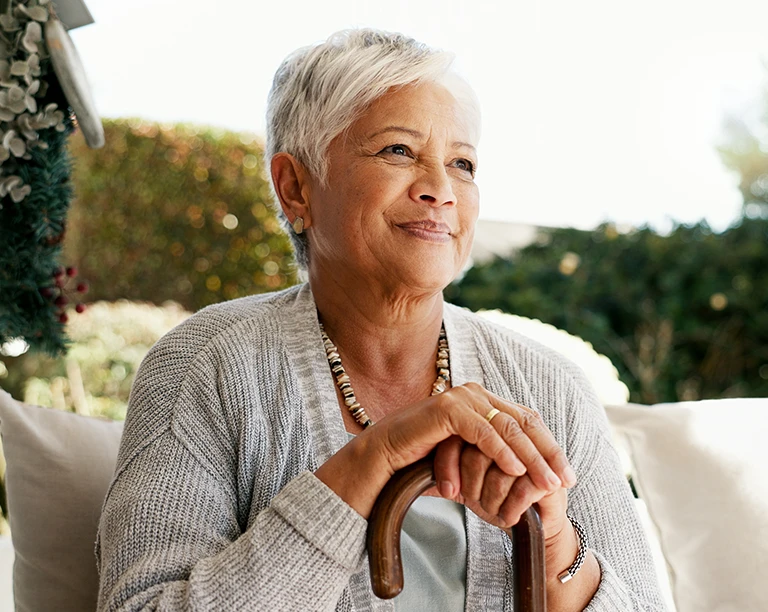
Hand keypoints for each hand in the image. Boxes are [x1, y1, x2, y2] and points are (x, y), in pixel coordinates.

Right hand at [316, 382, 573, 519]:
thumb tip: (530, 475)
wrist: (382, 462)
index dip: (550, 448)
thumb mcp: (467, 462)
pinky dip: (502, 451)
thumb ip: (494, 459)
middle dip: (548, 454)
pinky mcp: (447, 408)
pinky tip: (516, 470)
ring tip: (548, 483)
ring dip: (532, 458)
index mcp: (482, 402)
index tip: (567, 477)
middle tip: (566, 482)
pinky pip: (483, 431)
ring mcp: (461, 398)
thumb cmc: (422, 464)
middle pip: (524, 422)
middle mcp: (475, 395)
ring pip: (508, 428)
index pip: (526, 422)